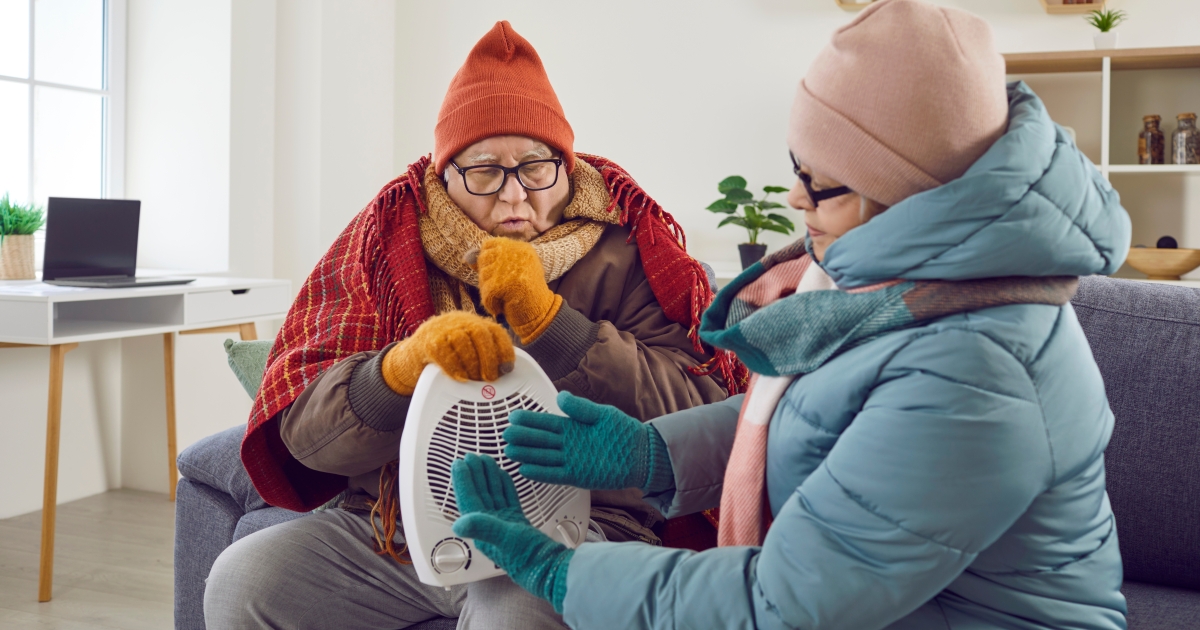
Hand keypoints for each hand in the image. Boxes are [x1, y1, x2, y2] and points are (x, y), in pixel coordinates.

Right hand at [381, 311, 514, 394]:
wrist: (409, 358)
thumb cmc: (444, 359)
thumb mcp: (466, 354)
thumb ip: (483, 358)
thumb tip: (503, 373)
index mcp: (473, 324)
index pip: (495, 331)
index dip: (504, 350)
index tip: (507, 369)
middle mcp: (459, 322)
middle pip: (479, 332)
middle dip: (488, 357)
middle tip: (490, 378)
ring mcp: (441, 329)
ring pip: (461, 341)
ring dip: (471, 364)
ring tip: (473, 379)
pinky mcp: (426, 340)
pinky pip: (442, 352)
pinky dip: (453, 367)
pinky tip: (459, 378)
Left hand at [451, 453, 571, 611]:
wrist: (549, 567)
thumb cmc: (528, 557)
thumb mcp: (505, 538)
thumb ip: (483, 527)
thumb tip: (458, 523)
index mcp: (482, 528)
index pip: (469, 499)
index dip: (463, 480)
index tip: (459, 462)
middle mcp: (490, 525)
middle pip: (479, 494)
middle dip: (474, 474)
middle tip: (471, 456)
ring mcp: (504, 523)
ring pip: (493, 494)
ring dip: (488, 477)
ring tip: (485, 460)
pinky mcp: (517, 522)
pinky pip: (508, 499)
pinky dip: (504, 486)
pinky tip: (503, 476)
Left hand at [471, 237, 561, 343]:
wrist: (541, 314)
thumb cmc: (524, 294)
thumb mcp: (510, 272)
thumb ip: (490, 262)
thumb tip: (468, 257)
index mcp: (521, 248)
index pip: (489, 244)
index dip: (486, 260)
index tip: (495, 274)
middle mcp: (517, 253)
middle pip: (484, 260)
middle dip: (487, 277)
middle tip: (501, 290)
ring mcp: (512, 268)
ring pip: (483, 277)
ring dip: (488, 291)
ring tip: (504, 298)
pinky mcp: (506, 284)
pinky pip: (486, 294)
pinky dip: (491, 304)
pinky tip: (501, 307)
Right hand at [504, 391, 658, 490]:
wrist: (642, 454)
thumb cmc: (624, 432)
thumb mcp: (602, 414)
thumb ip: (581, 408)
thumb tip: (561, 397)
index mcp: (572, 426)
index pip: (546, 422)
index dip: (530, 420)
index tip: (513, 416)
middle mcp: (568, 444)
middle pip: (541, 440)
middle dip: (523, 437)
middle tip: (506, 434)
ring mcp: (571, 460)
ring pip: (544, 457)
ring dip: (527, 455)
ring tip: (510, 451)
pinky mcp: (578, 475)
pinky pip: (555, 474)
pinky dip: (541, 473)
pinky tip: (526, 470)